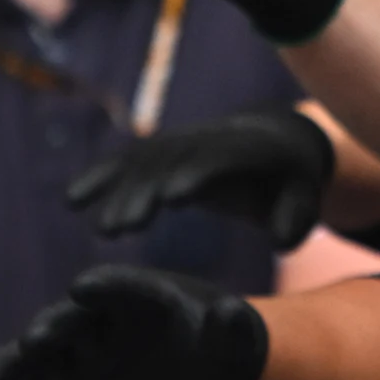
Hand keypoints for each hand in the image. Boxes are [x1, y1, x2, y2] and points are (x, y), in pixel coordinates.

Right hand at [0, 264, 270, 379]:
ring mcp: (73, 351)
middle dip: (52, 330)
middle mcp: (98, 320)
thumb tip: (235, 315)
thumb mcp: (232, 337)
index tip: (86, 288)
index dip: (109, 289)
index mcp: (142, 298)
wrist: (190, 368)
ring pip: (35, 358)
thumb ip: (232, 327)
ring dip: (11, 368)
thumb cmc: (216, 343)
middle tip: (34, 341)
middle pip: (70, 322)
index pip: (123, 288)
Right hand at [65, 106, 335, 248]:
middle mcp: (209, 142)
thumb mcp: (305, 198)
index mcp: (248, 150)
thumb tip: (281, 240)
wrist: (275, 139)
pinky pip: (129, 162)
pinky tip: (73, 199)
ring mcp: (183, 144)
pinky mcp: (163, 153)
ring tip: (104, 230)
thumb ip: (296, 219)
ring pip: (145, 164)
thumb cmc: (292, 180)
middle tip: (121, 227)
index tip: (171, 197)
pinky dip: (102, 176)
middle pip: (173, 163)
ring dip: (120, 192)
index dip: (195, 174)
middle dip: (146, 191)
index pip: (219, 159)